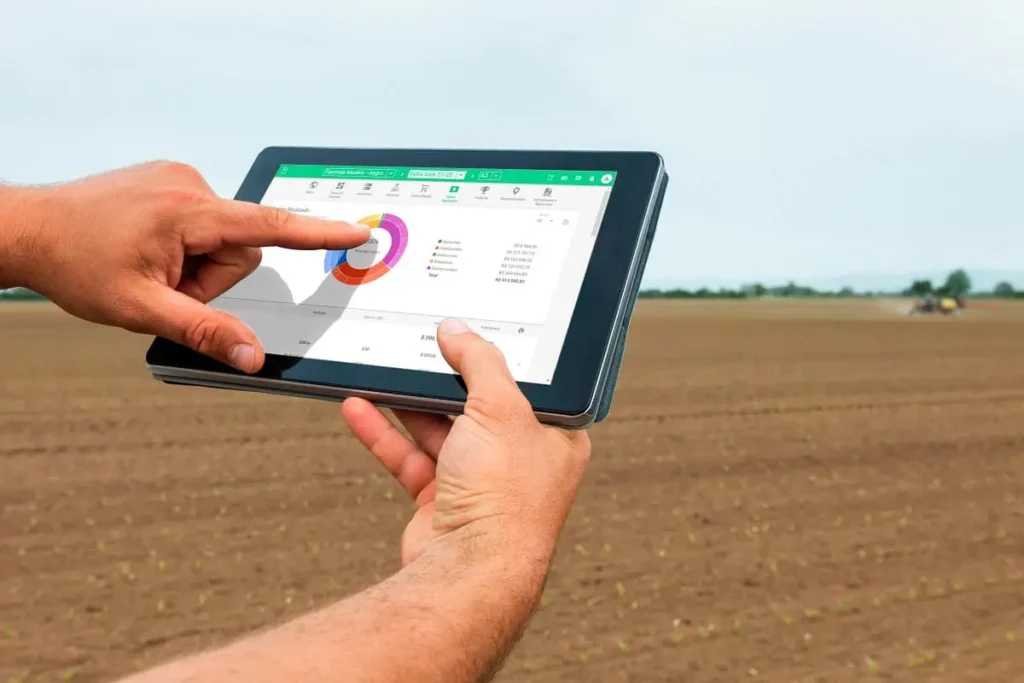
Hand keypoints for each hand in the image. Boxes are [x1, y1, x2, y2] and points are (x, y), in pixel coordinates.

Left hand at [8, 161, 368, 371]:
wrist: (28, 229)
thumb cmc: (75, 264)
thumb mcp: (140, 309)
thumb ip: (203, 332)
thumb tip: (251, 357)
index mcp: (187, 212)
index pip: (268, 226)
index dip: (317, 234)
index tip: (356, 232)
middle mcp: (190, 185)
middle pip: (241, 248)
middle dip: (213, 278)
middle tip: (167, 287)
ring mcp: (179, 180)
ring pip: (222, 239)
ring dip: (198, 265)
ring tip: (152, 268)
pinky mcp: (171, 182)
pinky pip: (204, 224)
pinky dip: (187, 246)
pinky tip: (149, 250)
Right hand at [342, 318, 590, 567]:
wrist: (468, 572)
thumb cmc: (505, 498)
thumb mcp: (500, 408)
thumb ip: (479, 362)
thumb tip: (458, 331)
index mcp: (555, 438)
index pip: (528, 387)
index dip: (500, 360)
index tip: (470, 335)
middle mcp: (520, 462)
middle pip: (479, 406)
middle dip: (446, 379)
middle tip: (420, 348)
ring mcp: (479, 483)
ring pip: (439, 431)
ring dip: (408, 404)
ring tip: (382, 371)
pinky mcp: (442, 501)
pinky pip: (411, 457)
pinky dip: (385, 434)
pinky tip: (361, 408)